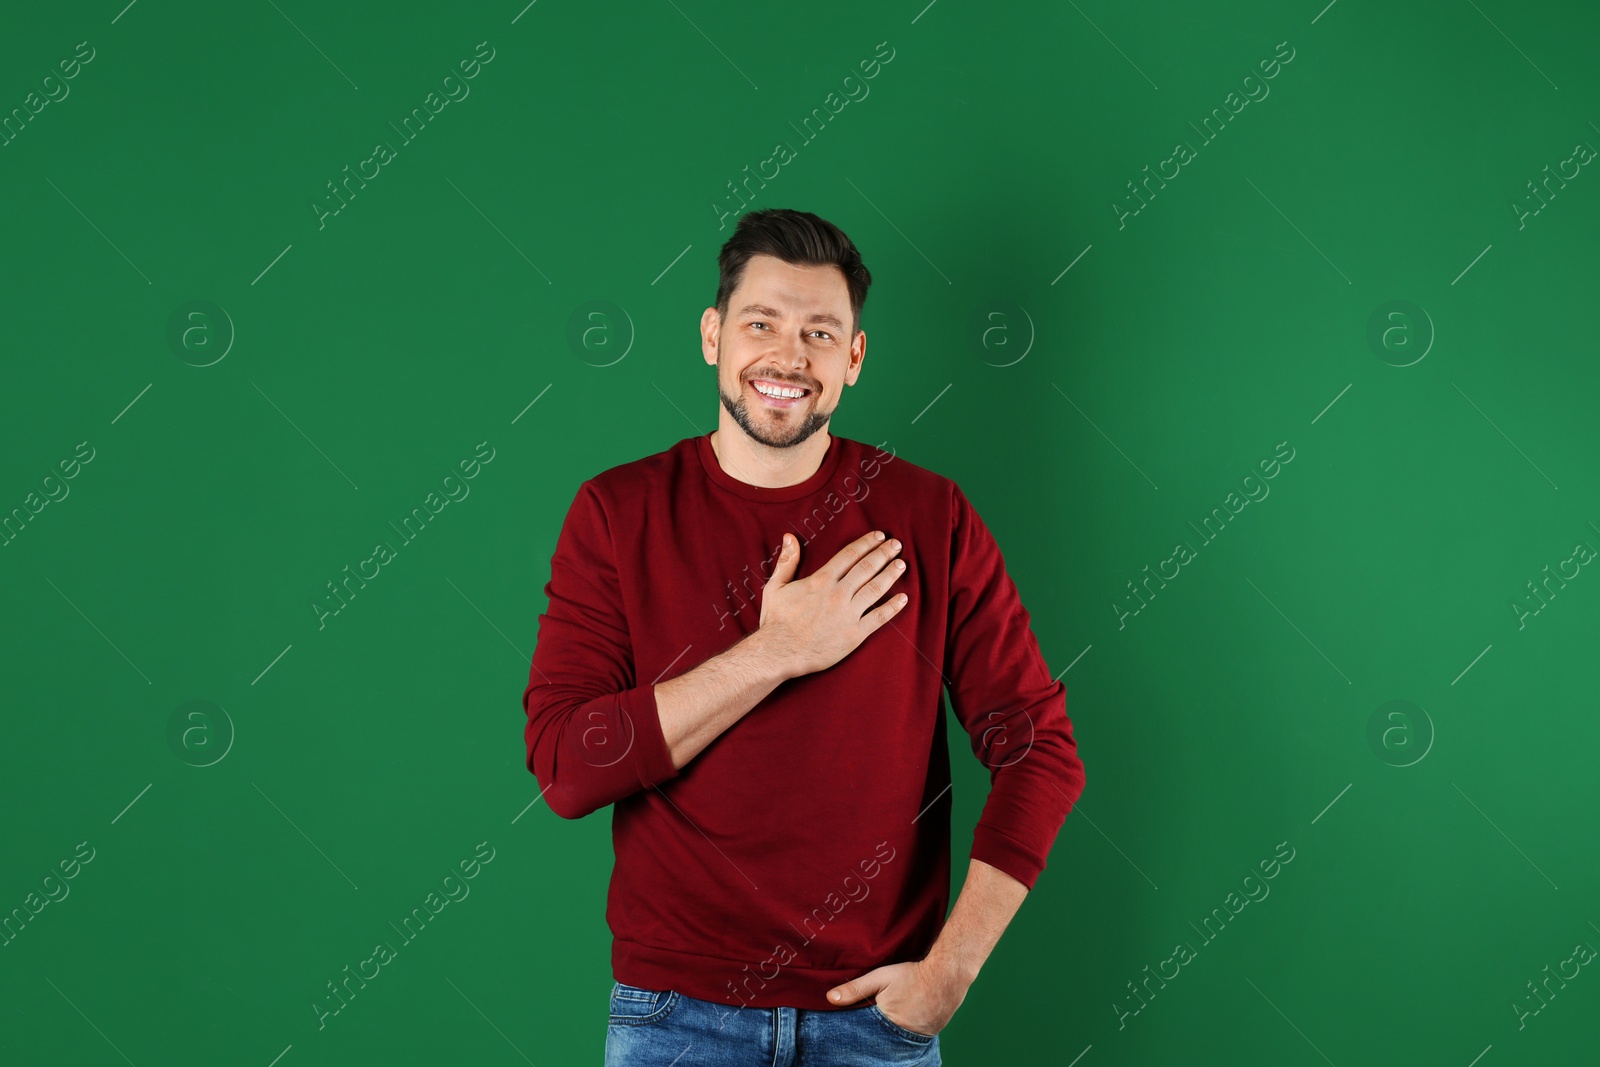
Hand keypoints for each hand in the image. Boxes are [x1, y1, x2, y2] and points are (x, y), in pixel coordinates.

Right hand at [758, 530, 908, 678]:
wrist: (779, 653)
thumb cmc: (776, 621)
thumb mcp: (776, 587)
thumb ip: (787, 561)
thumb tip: (789, 537)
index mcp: (821, 580)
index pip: (850, 555)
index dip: (866, 543)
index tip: (879, 536)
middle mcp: (838, 594)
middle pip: (867, 568)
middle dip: (883, 554)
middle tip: (896, 544)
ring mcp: (848, 614)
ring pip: (875, 589)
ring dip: (890, 575)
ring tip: (901, 564)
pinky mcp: (854, 634)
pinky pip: (878, 618)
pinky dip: (893, 607)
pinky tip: (903, 598)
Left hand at [825, 959, 968, 1036]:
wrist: (947, 975)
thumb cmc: (912, 975)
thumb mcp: (880, 978)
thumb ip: (856, 989)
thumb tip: (830, 998)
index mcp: (888, 1025)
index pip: (868, 1037)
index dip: (861, 1035)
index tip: (853, 1036)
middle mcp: (904, 1038)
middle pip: (884, 1041)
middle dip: (876, 1037)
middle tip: (873, 1029)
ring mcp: (920, 1038)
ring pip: (899, 1041)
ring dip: (892, 1036)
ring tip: (888, 1027)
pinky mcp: (931, 1035)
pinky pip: (914, 1038)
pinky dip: (907, 1033)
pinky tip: (904, 1023)